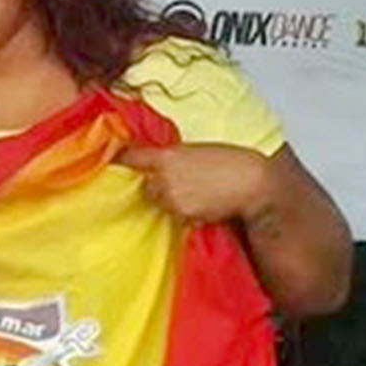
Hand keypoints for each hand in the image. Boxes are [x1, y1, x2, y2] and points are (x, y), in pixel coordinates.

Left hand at [115, 141, 271, 226]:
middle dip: (156, 183)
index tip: (113, 159)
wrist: (252, 183)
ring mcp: (171, 200)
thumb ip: (172, 156)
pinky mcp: (182, 216)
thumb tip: (157, 164)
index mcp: (166, 156)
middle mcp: (163, 179)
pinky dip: (183, 210)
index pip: (131, 157)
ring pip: (159, 200)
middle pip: (145, 184)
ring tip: (196, 191)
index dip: (121, 158)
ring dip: (170, 198)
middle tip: (181, 179)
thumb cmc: (231, 161)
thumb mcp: (196, 150)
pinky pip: (175, 214)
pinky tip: (202, 202)